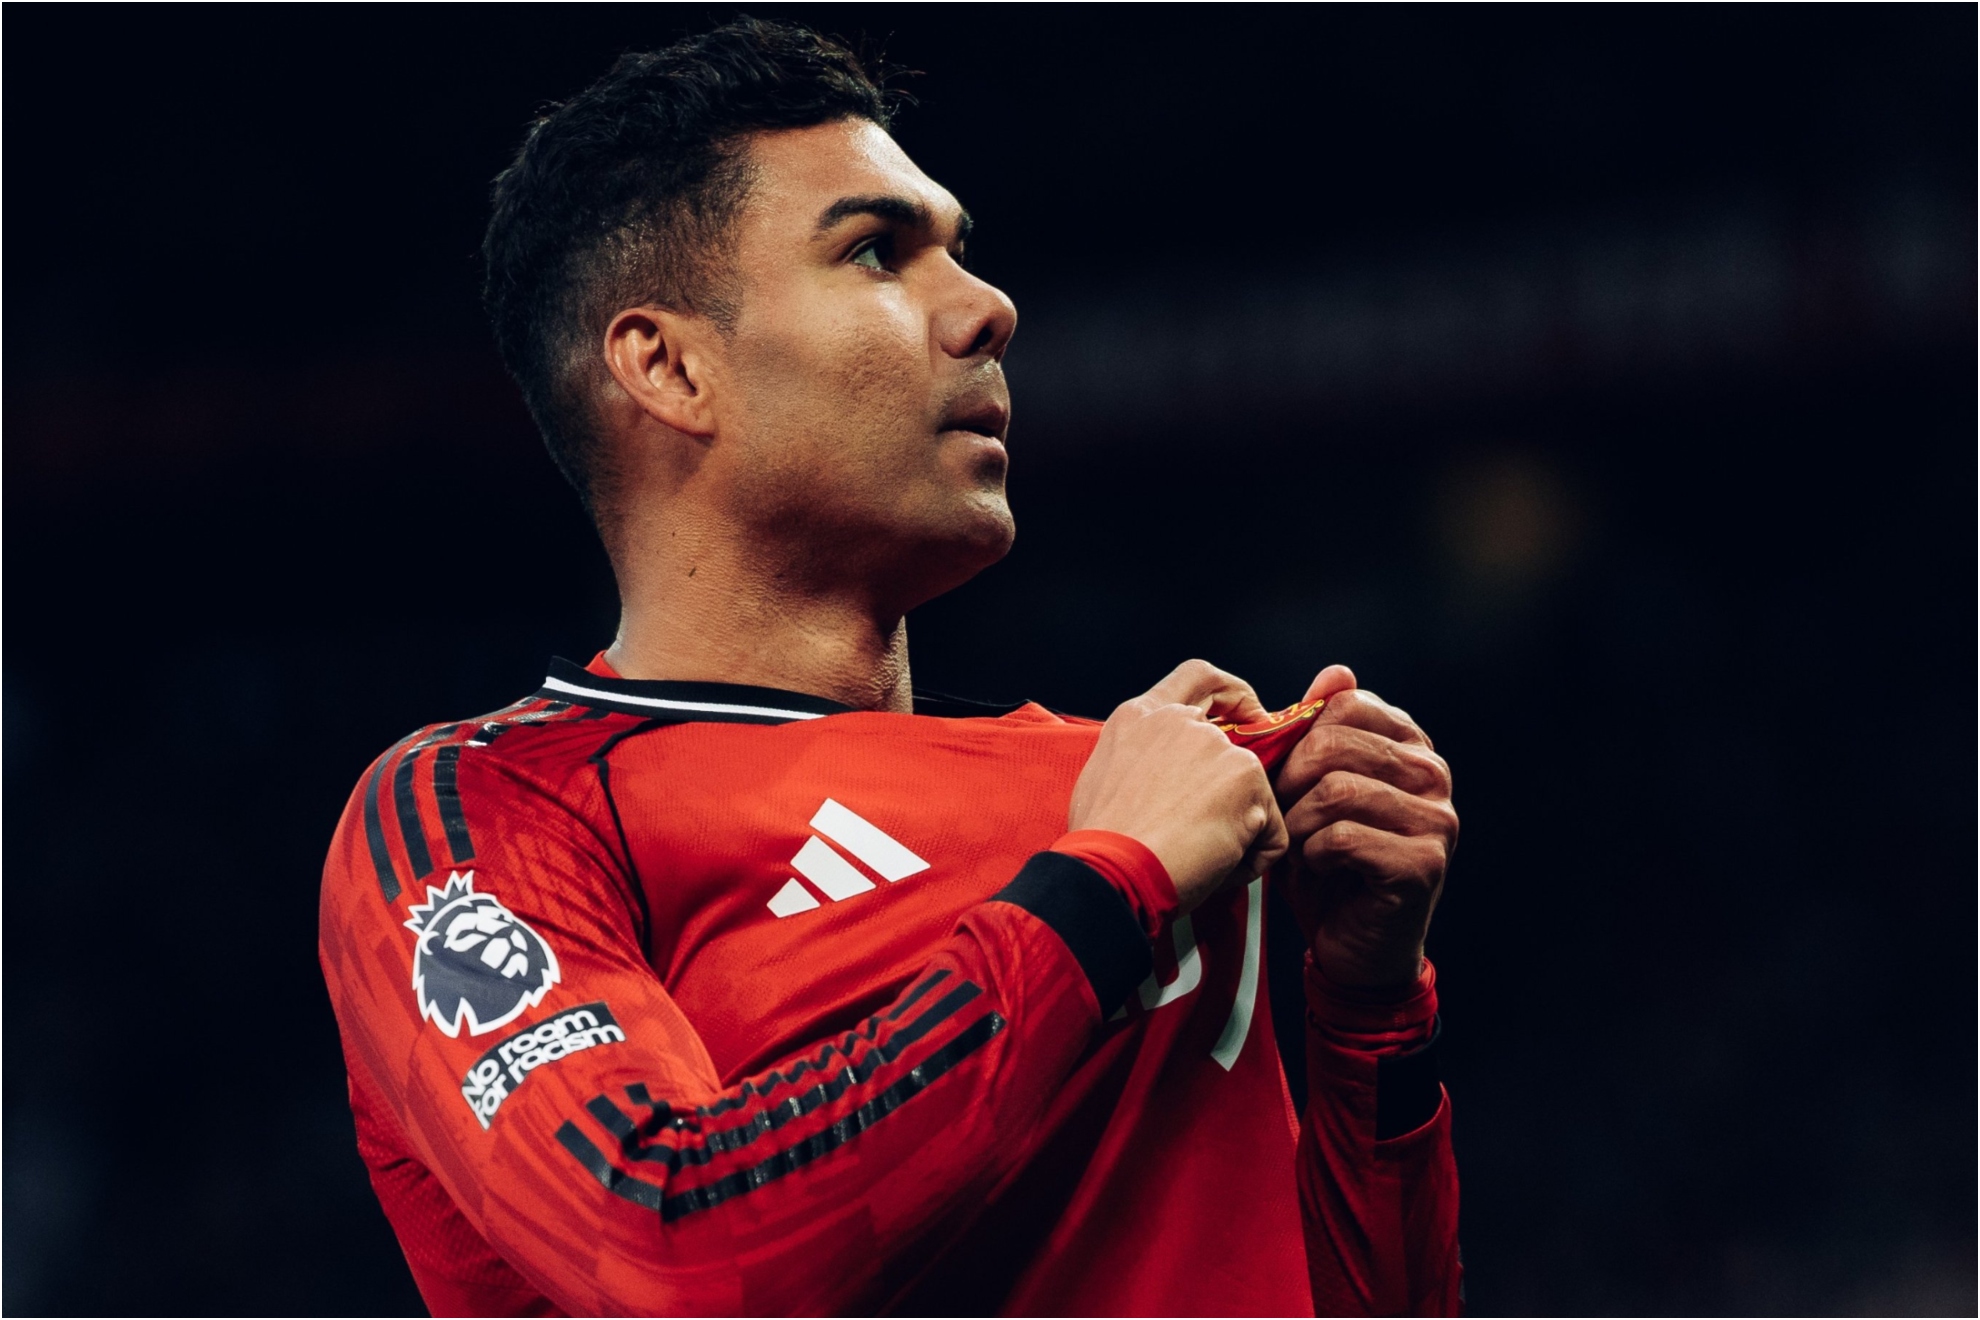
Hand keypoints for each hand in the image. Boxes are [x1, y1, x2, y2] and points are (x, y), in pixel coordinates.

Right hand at [1069, 659, 1286, 912]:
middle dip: (1233, 792)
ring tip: (1195, 858)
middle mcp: (1180, 721)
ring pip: (1252, 796)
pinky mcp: (1247, 776)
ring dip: (1234, 832)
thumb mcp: (1105, 778)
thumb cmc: (1101, 843)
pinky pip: (1270, 832)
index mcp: (1139, 717)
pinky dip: (1249, 859)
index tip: (1248, 718)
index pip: (1199, 677)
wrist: (1112, 871)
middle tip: (1216, 828)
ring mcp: (1217, 746)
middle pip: (1235, 748)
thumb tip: (1163, 779)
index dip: (1232, 695)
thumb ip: (1142, 760)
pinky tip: (1213, 868)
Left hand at [1275, 665, 1457, 986]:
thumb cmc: (1327, 863)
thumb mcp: (1312, 790)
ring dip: (1297, 823)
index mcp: (1410, 745)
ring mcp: (1436, 819)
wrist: (1353, 947)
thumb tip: (1336, 671)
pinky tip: (1319, 868)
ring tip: (1297, 845)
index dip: (1298, 739)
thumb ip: (1320, 733)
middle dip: (1290, 782)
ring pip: (1335, 790)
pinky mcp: (1425, 863)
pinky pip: (1341, 837)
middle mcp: (1434, 774)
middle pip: (1335, 744)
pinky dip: (1312, 855)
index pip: (1345, 705)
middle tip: (1281, 816)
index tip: (1284, 777)